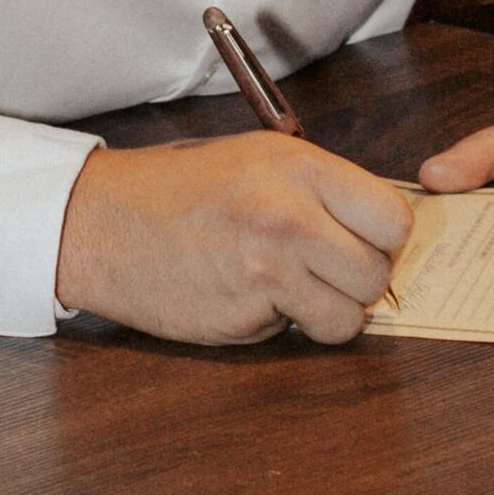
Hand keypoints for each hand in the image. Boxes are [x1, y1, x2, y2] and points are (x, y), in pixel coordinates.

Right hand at [56, 133, 412, 344]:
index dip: (381, 237)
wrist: (99, 221)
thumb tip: (375, 228)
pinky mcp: (245, 315)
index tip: (358, 240)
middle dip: (354, 281)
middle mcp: (289, 214)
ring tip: (286, 287)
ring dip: (324, 312)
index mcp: (296, 166)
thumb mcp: (252, 160)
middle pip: (377, 274)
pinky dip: (281, 324)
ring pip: (348, 318)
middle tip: (317, 268)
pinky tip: (245, 295)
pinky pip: (297, 333)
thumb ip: (315, 189)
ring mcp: (268, 269)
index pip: (394, 218)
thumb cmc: (174, 188)